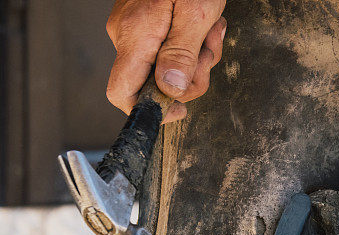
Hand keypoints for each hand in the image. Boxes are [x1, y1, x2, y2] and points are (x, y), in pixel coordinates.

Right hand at [105, 0, 226, 121]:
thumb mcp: (196, 15)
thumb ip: (182, 54)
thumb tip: (170, 90)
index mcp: (135, 37)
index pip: (122, 93)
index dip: (149, 111)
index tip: (179, 110)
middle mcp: (127, 35)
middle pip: (155, 84)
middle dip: (193, 76)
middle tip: (210, 50)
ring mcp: (136, 29)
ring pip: (169, 66)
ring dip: (199, 56)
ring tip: (212, 28)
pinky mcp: (147, 23)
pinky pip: (170, 48)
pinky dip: (194, 42)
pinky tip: (205, 24)